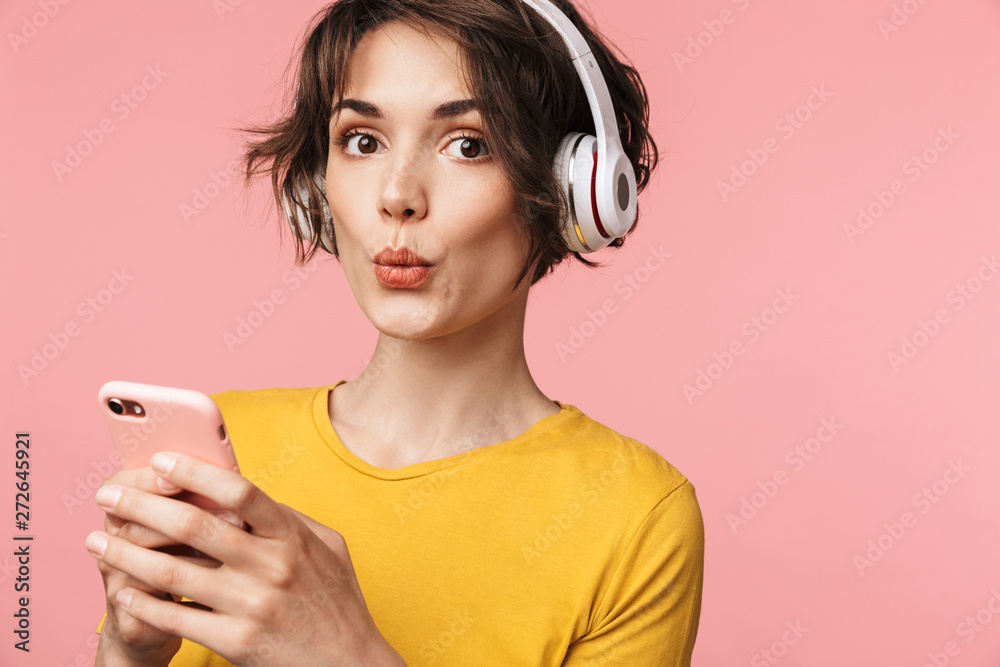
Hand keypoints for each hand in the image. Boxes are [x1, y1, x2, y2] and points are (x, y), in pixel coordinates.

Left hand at [85, 452, 404, 666]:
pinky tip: (122, 593)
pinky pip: (177, 618)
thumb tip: (244, 494)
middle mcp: (271, 566)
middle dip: (141, 505)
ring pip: (173, 572)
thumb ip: (290, 517)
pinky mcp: (236, 641)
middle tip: (108, 494)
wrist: (349, 664)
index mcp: (292, 536)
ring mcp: (252, 605)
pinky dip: (143, 604)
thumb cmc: (337, 602)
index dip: (195, 471)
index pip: (238, 491)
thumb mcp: (328, 547)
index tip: (161, 460)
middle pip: (193, 525)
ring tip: (97, 543)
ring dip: (126, 555)